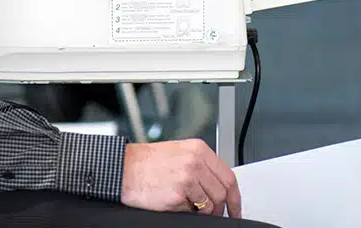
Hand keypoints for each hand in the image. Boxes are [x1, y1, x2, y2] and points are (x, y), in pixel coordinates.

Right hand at [121, 139, 240, 216]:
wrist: (124, 168)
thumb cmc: (147, 161)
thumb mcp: (179, 152)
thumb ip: (200, 164)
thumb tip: (218, 184)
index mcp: (197, 149)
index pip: (228, 176)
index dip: (235, 197)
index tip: (235, 208)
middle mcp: (194, 161)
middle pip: (222, 193)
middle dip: (218, 207)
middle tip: (210, 211)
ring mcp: (187, 178)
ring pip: (210, 205)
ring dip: (202, 210)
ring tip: (186, 203)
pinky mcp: (178, 195)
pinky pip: (193, 212)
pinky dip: (186, 211)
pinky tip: (174, 201)